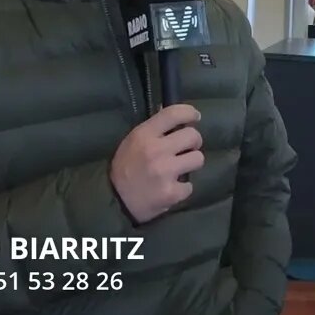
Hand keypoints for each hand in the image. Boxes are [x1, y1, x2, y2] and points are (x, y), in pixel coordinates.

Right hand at [110, 104, 204, 223]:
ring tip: (180, 168)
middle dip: (194, 142)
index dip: (189, 112)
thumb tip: (176, 116)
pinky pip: (190, 185)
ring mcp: (165, 172)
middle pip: (193, 136)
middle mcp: (156, 150)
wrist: (115, 202)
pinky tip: (171, 188)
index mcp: (144, 135)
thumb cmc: (125, 168)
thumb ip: (154, 129)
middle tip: (187, 148)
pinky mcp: (171, 193)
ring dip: (191, 163)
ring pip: (198, 159)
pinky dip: (182, 188)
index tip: (195, 117)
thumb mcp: (133, 142)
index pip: (173, 113)